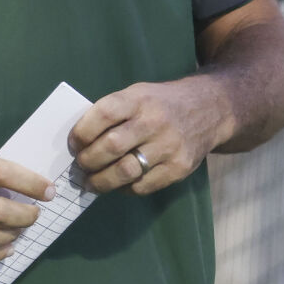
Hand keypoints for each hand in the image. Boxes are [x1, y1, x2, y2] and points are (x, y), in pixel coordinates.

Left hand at [69, 77, 233, 195]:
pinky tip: (118, 185)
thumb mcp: (137, 94)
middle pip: (111, 147)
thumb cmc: (160, 103)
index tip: (74, 143)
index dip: (82, 132)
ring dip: (102, 181)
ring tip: (92, 182)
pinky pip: (143, 186)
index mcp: (138, 99)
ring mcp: (169, 146)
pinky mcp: (179, 168)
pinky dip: (125, 189)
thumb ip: (112, 112)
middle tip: (80, 166)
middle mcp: (154, 122)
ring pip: (125, 171)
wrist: (209, 109)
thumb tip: (79, 141)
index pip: (103, 114)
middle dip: (88, 161)